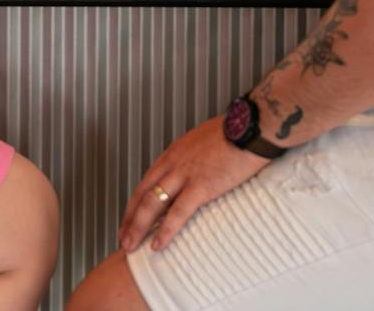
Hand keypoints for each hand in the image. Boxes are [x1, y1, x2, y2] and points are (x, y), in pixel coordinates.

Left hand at [120, 116, 269, 253]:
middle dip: (130, 218)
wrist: (250, 128)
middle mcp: (173, 162)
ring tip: (130, 246)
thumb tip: (196, 170)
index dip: (135, 202)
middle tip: (122, 238)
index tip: (129, 218)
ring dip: (138, 227)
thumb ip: (195, 158)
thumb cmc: (235, 133)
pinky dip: (165, 231)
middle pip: (142, 193)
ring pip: (152, 204)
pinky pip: (178, 213)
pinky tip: (158, 245)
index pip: (147, 182)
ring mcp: (184, 174)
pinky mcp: (201, 186)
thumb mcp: (205, 142)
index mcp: (174, 153)